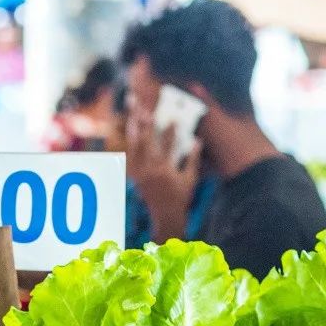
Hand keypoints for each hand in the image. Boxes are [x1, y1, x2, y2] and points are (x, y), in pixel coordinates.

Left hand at [127, 110, 202, 242]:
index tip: (173, 118)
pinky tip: (129, 131)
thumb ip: (192, 159)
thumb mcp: (190, 179)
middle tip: (145, 109)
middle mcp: (150, 171)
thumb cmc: (181, 198)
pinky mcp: (134, 176)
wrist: (166, 216)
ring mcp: (140, 174)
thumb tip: (197, 140)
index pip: (168, 146)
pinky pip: (129, 156)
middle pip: (146, 143)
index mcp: (166, 171)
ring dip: (134, 130)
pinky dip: (128, 143)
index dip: (171, 131)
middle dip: (146, 125)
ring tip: (134, 114)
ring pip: (134, 147)